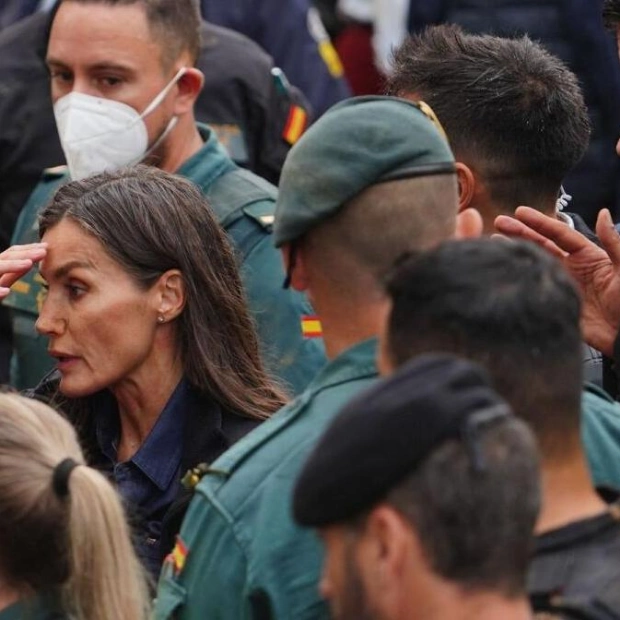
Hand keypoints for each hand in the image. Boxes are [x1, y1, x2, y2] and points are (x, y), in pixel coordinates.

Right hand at [0, 243, 46, 297]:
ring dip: (11, 266)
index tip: (45, 248)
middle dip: (24, 254)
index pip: (10, 254)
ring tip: (28, 264)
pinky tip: (5, 292)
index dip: (27, 249)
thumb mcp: (2, 281)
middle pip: (5, 258)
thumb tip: (30, 262)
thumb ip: (13, 273)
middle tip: (44, 252)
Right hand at [494, 207, 619, 355]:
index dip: (539, 222)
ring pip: (531, 264)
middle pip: (540, 245)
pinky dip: (515, 279)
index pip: (558, 234)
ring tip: (492, 242)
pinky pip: (530, 289)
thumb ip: (614, 242)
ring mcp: (559, 285)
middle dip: (519, 232)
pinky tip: (500, 272)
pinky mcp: (552, 303)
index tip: (519, 212)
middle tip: (498, 221)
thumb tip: (604, 213)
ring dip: (514, 252)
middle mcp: (570, 268)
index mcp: (587, 257)